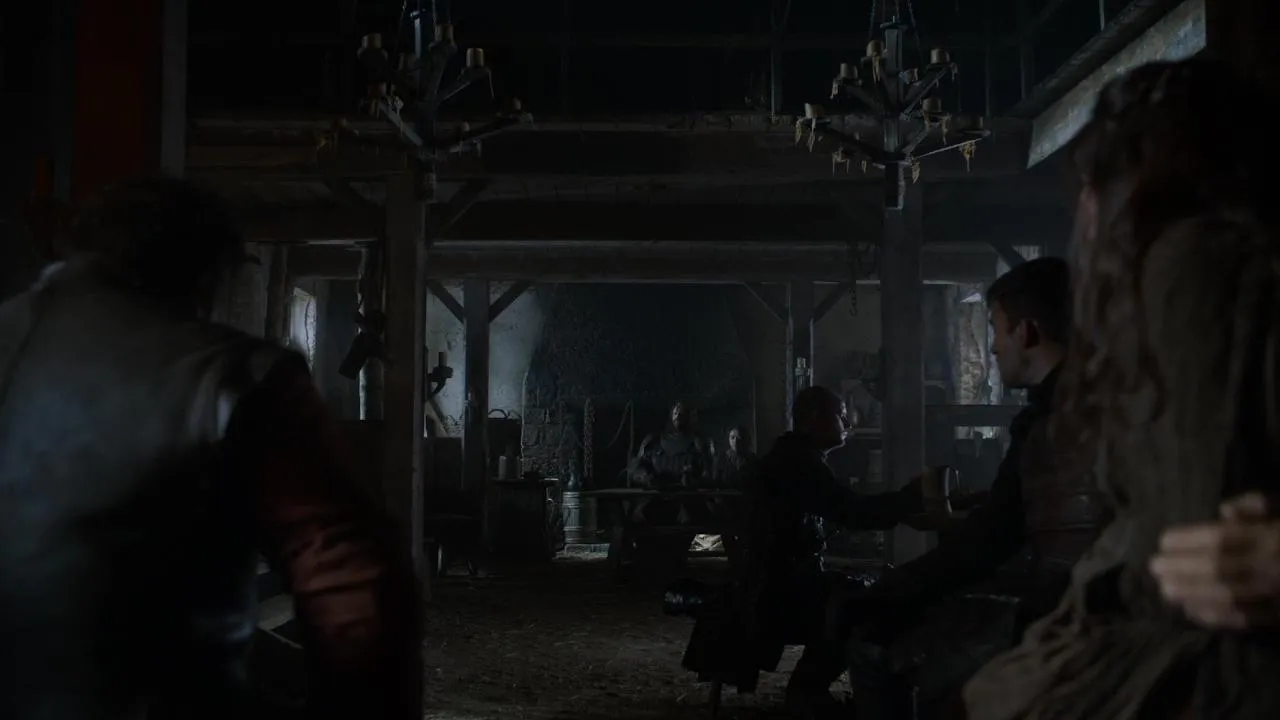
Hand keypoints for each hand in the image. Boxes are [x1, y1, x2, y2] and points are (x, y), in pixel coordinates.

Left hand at [1149, 492, 1279, 628]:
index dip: (1188, 540)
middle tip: (1153, 567)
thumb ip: (1257, 505)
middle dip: (1182, 569)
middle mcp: (1273, 567)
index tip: (1162, 541)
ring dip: (1191, 593)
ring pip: (1228, 597)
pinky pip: (1246, 620)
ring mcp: (1278, 596)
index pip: (1222, 539)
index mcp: (1272, 537)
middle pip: (1218, 569)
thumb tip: (1222, 512)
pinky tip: (1192, 610)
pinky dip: (1215, 616)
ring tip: (1165, 590)